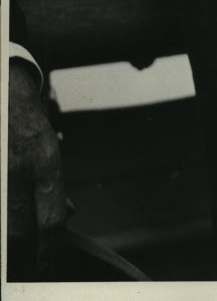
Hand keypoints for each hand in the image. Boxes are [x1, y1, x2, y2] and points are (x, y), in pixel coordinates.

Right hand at [8, 59, 66, 276]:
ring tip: (13, 256)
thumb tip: (67, 215)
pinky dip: (0, 222)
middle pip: (17, 234)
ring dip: (7, 246)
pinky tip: (5, 225)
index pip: (50, 222)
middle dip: (21, 259)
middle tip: (25, 270)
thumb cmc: (25, 124)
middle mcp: (18, 170)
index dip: (49, 251)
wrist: (3, 89)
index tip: (46, 266)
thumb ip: (55, 184)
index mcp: (44, 163)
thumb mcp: (48, 148)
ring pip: (2, 227)